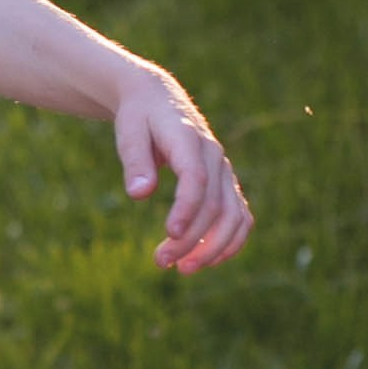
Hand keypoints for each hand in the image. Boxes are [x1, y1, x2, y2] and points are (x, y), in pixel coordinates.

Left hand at [113, 66, 251, 272]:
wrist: (158, 98)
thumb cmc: (138, 117)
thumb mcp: (128, 132)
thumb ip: (134, 162)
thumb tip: (139, 194)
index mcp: (189, 139)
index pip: (196, 178)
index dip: (187, 208)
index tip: (170, 234)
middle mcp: (214, 156)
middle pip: (214, 204)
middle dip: (191, 239)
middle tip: (161, 261)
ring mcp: (224, 170)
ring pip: (233, 215)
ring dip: (213, 247)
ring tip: (183, 269)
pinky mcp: (226, 183)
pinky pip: (240, 216)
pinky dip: (230, 241)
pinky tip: (207, 260)